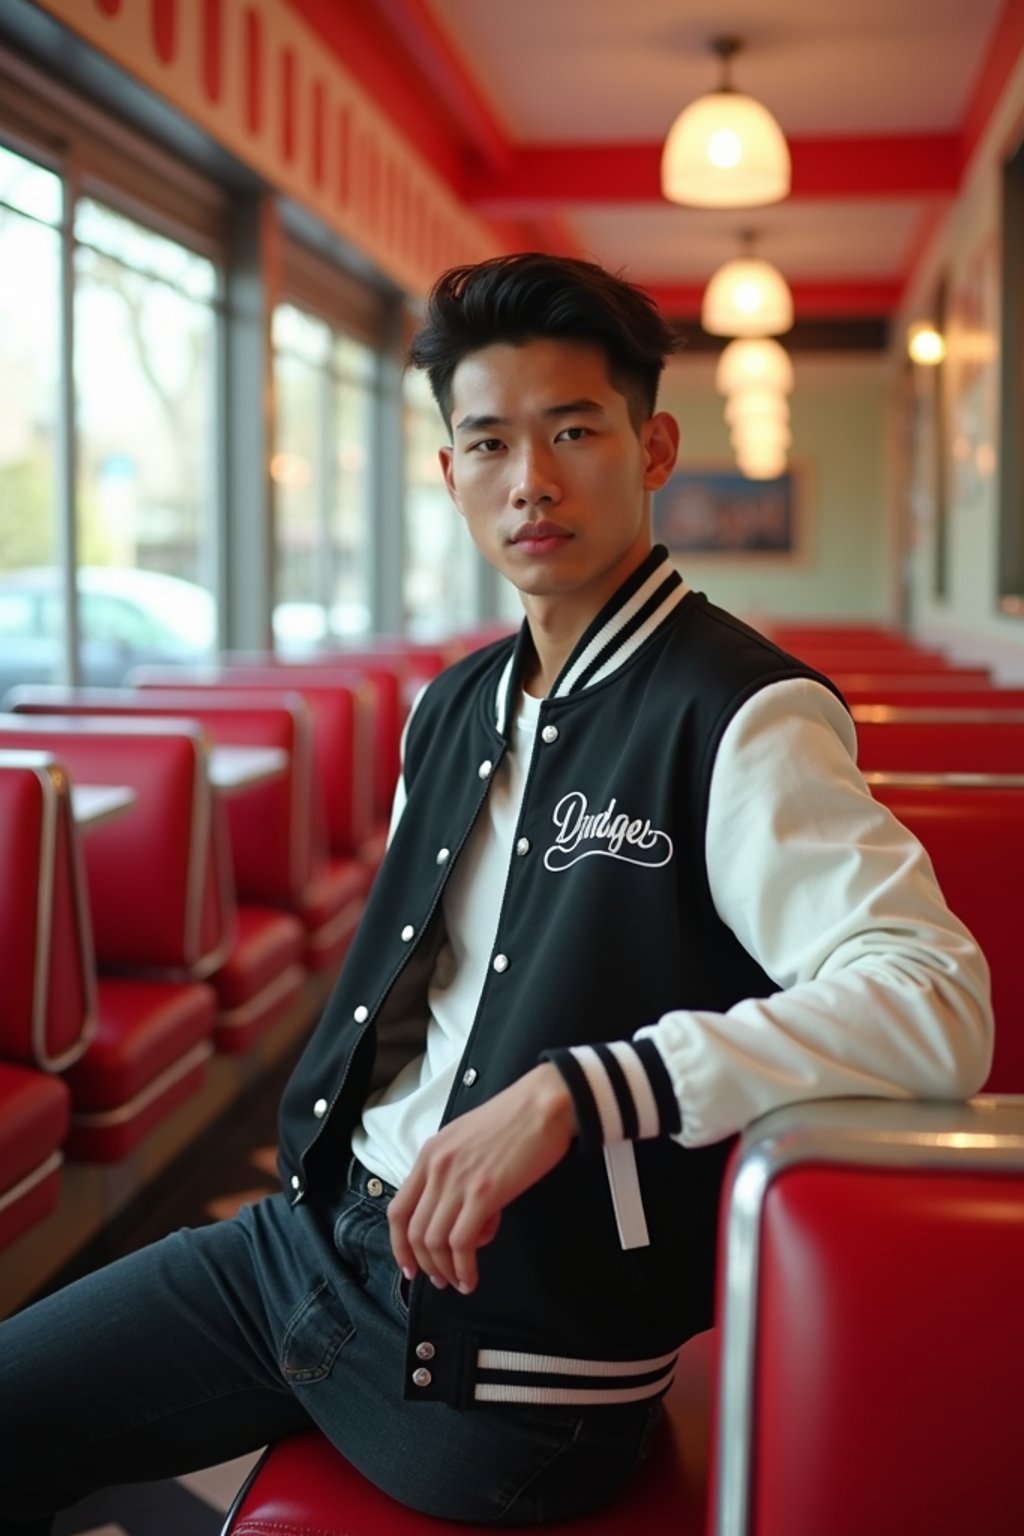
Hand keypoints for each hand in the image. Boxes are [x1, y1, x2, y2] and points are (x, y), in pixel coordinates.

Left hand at [387, 1064, 576, 1294]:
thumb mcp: (469, 1140)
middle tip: (439, 1280)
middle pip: (413, 1231)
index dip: (400, 1245)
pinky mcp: (484, 1192)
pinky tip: (472, 1276)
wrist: (545, 1102)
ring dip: (445, 1270)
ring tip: (460, 1282)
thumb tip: (467, 1214)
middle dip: (424, 1264)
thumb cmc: (516, 1118)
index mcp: (431, 1153)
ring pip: (434, 1241)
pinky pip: (462, 1243)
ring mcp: (458, 1180)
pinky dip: (464, 1267)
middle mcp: (437, 1167)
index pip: (399, 1208)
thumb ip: (457, 1174)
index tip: (410, 1265)